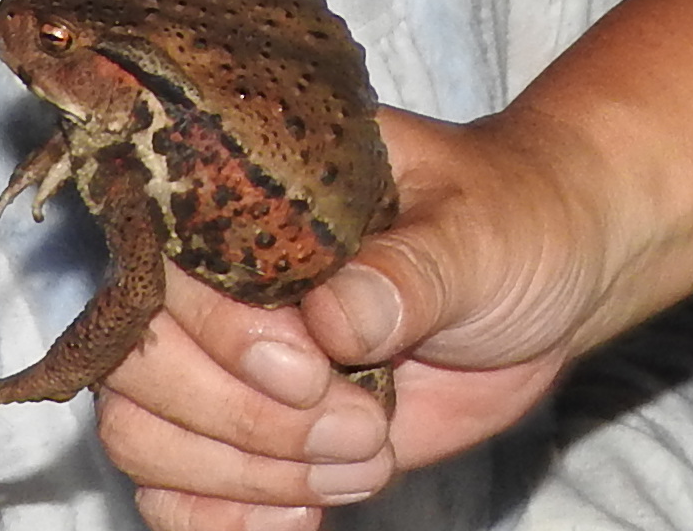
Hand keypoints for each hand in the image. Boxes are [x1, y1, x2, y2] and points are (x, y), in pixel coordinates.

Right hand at [98, 109, 584, 530]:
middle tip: (366, 428)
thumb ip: (411, 271)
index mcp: (253, 195)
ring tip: (367, 457)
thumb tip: (336, 318)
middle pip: (140, 369)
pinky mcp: (246, 427)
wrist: (553, 279)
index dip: (226, 338)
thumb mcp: (481, 232)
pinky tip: (308, 508)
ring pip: (145, 437)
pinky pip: (174, 490)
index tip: (316, 372)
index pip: (169, 269)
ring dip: (248, 477)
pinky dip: (224, 518)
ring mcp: (222, 357)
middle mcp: (216, 276)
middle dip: (247, 424)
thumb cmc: (512, 223)